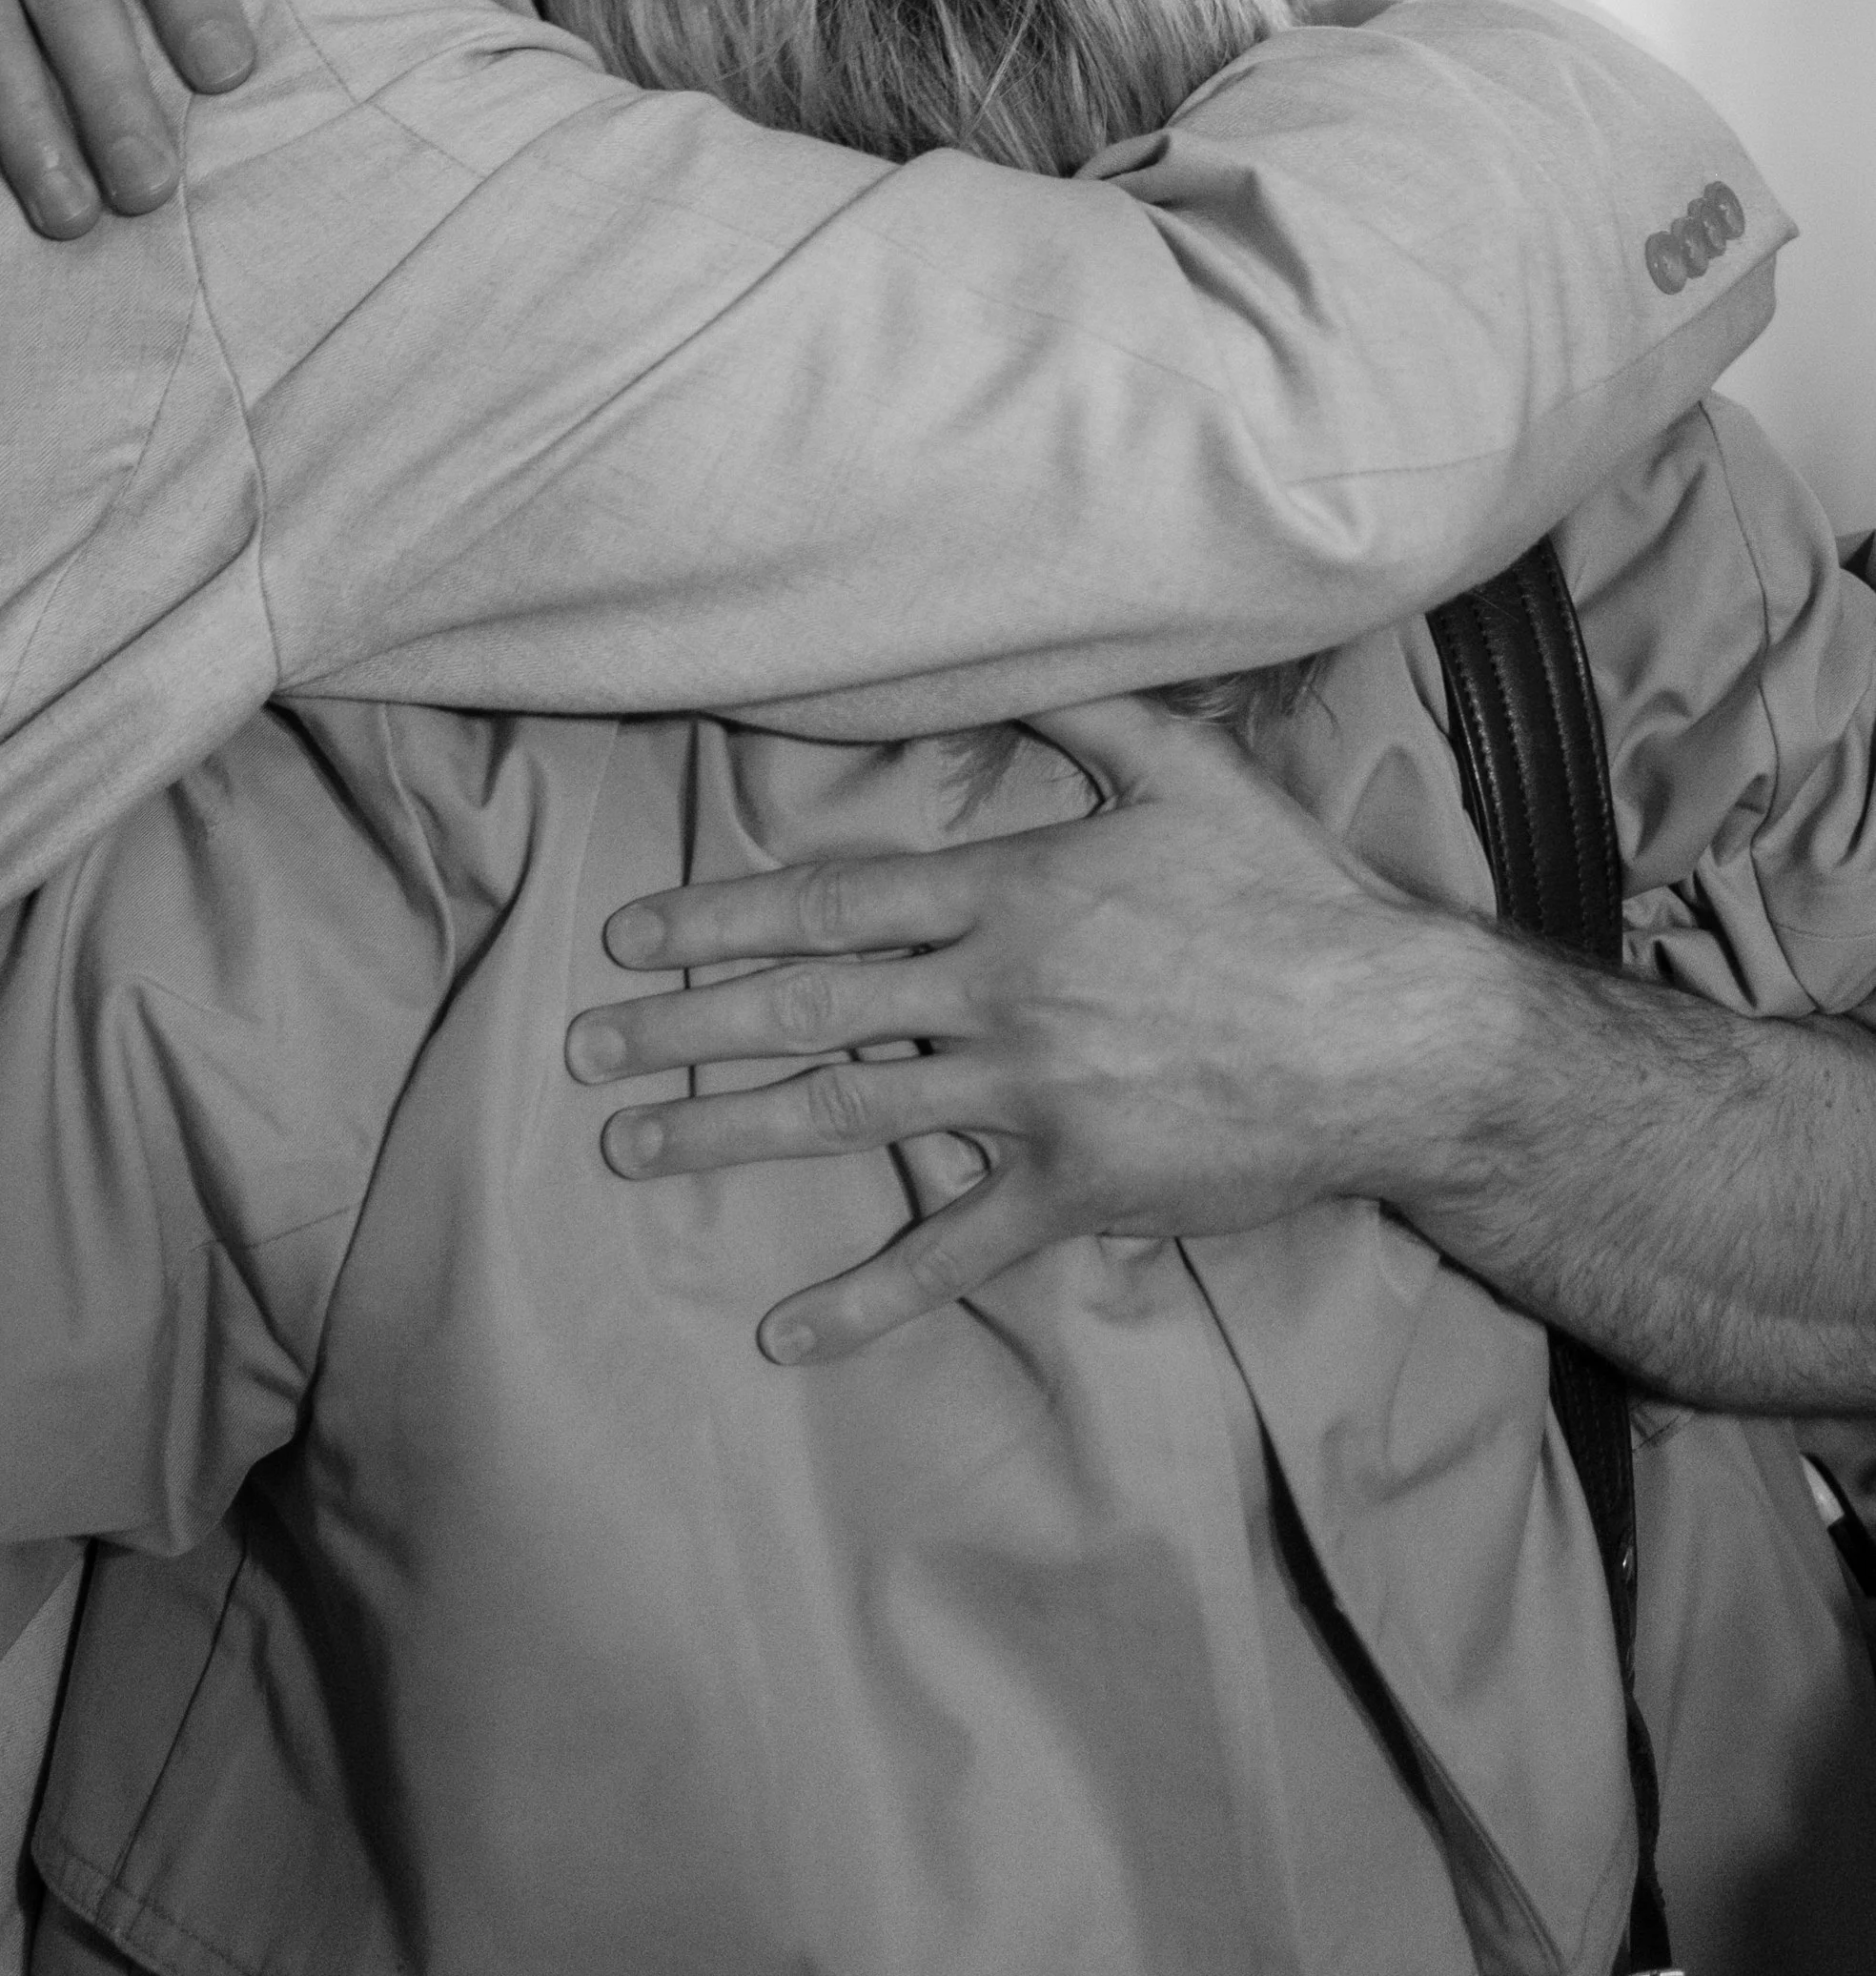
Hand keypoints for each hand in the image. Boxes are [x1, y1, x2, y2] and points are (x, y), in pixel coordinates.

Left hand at [569, 697, 1459, 1362]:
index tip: (632, 936)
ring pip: (845, 1116)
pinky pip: (948, 1249)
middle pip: (804, 1010)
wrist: (1392, 1039)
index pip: (828, 902)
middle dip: (680, 1029)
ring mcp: (1026, 1099)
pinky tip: (781, 1327)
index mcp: (1011, 893)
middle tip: (583, 1049)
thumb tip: (1009, 648)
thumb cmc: (1292, 896)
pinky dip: (862, 1295)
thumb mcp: (1189, 770)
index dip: (719, 919)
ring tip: (630, 1147)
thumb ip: (1086, 712)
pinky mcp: (1070, 1189)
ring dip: (724, 1131)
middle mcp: (995, 994)